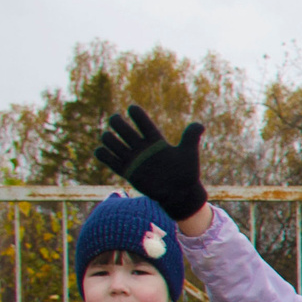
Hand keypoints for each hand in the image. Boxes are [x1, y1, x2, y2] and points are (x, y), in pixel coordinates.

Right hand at [95, 107, 208, 225]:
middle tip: (116, 120)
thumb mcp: (189, 153)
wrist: (179, 193)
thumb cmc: (186, 173)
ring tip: (109, 138)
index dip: (137, 115)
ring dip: (108, 138)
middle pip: (123, 129)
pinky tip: (102, 151)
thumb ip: (191, 137)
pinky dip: (102, 154)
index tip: (132, 108)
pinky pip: (108, 160)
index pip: (143, 123)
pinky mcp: (126, 171)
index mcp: (156, 141)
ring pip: (112, 142)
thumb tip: (199, 125)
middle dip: (117, 122)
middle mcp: (142, 147)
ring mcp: (133, 159)